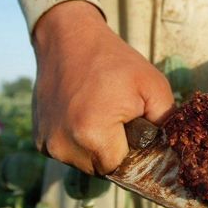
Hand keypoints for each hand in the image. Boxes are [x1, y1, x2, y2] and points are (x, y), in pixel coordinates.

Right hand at [32, 1, 174, 174]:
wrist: (68, 39)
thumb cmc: (115, 62)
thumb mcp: (154, 86)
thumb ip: (166, 123)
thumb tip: (169, 150)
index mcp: (92, 134)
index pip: (121, 168)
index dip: (132, 152)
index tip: (135, 130)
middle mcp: (64, 145)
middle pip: (102, 169)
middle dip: (115, 150)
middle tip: (119, 119)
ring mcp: (48, 143)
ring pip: (84, 163)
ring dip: (96, 148)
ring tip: (100, 115)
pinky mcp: (38, 139)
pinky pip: (68, 153)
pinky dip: (78, 142)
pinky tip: (83, 116)